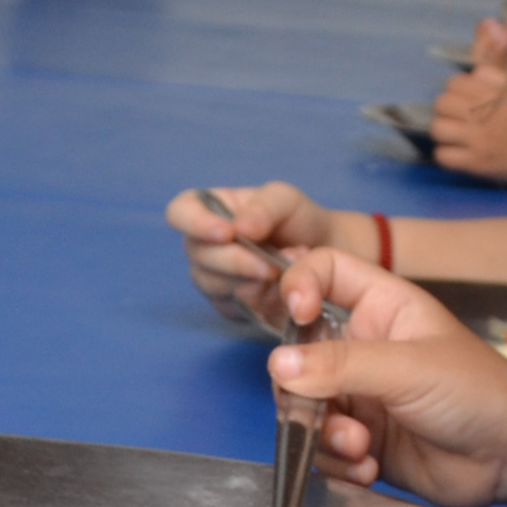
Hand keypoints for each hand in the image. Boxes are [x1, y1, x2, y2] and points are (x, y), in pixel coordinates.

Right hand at [165, 181, 341, 324]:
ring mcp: (214, 279)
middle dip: (236, 259)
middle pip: (198, 255)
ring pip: (214, 284)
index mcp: (210, 210)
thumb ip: (263, 206)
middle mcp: (204, 246)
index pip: (180, 212)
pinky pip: (233, 307)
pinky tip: (279, 290)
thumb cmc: (298, 219)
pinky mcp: (231, 307)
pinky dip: (257, 299)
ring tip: (284, 271)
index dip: (196, 223)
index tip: (227, 232)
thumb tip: (238, 228)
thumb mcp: (286, 199)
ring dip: (251, 279)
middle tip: (272, 262)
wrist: (327, 254)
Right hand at [264, 248, 506, 506]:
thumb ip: (341, 365)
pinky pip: (324, 448)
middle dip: (305, 390)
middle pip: (299, 352)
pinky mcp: (364, 441)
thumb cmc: (477, 392)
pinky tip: (370, 469)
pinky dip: (338, 462)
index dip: (299, 283)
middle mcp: (364, 347)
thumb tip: (278, 366)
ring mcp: (362, 395)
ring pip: (306, 408)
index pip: (323, 271)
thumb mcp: (408, 367)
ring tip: (361, 448)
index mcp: (381, 307)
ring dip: (324, 434)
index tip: (297, 314)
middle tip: (323, 413)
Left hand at [428, 59, 506, 181]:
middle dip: (446, 109)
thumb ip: (496, 77)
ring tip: (454, 135)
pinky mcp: (477, 164)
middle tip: (457, 118)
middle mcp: (482, 115)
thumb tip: (473, 73)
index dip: (456, 90)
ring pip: (437, 129)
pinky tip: (457, 153)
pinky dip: (445, 154)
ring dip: (442, 131)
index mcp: (493, 94)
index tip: (464, 99)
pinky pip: (443, 156)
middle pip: (441, 103)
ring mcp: (478, 141)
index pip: (454, 83)